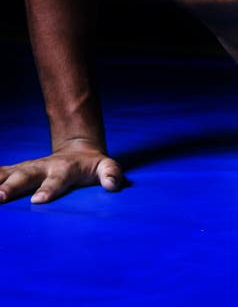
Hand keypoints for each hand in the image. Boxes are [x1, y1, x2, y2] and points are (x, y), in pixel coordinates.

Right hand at [0, 141, 123, 203]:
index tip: (40, 200)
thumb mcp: (107, 166)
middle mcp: (42, 167)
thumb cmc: (93, 165)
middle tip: (1, 196)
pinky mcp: (15, 171)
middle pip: (25, 176)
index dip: (50, 189)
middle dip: (12, 185)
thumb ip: (112, 173)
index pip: (57, 180)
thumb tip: (113, 184)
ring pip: (5, 173)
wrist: (77, 151)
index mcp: (65, 169)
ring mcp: (26, 168)